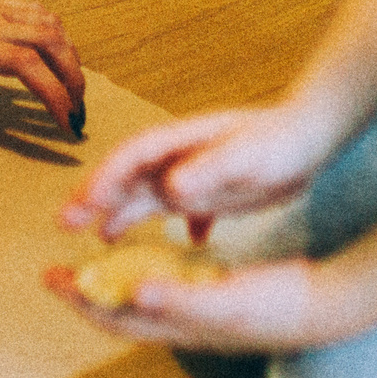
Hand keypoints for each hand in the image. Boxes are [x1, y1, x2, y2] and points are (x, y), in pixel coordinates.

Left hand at [0, 0, 86, 136]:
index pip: (28, 65)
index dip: (54, 94)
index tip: (68, 124)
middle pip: (51, 42)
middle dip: (73, 79)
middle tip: (78, 114)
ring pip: (49, 25)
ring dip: (69, 56)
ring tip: (73, 89)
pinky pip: (35, 12)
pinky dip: (56, 35)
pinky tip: (55, 52)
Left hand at [43, 255, 342, 353]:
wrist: (322, 305)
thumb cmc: (277, 304)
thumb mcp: (227, 299)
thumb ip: (180, 298)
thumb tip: (133, 294)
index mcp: (181, 324)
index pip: (117, 317)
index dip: (82, 299)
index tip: (50, 277)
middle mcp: (183, 323)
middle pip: (122, 313)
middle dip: (87, 293)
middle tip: (54, 271)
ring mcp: (197, 312)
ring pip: (141, 299)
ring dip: (113, 282)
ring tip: (92, 263)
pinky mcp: (212, 296)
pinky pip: (165, 287)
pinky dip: (145, 272)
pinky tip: (147, 258)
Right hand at [58, 106, 338, 240]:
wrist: (313, 134)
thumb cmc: (279, 143)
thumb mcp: (245, 157)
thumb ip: (208, 171)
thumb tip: (170, 191)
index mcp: (181, 143)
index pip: (131, 160)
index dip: (104, 183)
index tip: (81, 208)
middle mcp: (181, 156)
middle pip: (129, 176)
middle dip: (95, 198)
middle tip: (64, 223)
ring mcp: (196, 170)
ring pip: (149, 193)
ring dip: (124, 213)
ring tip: (99, 239)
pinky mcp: (217, 186)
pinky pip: (186, 206)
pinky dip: (181, 224)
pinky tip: (190, 243)